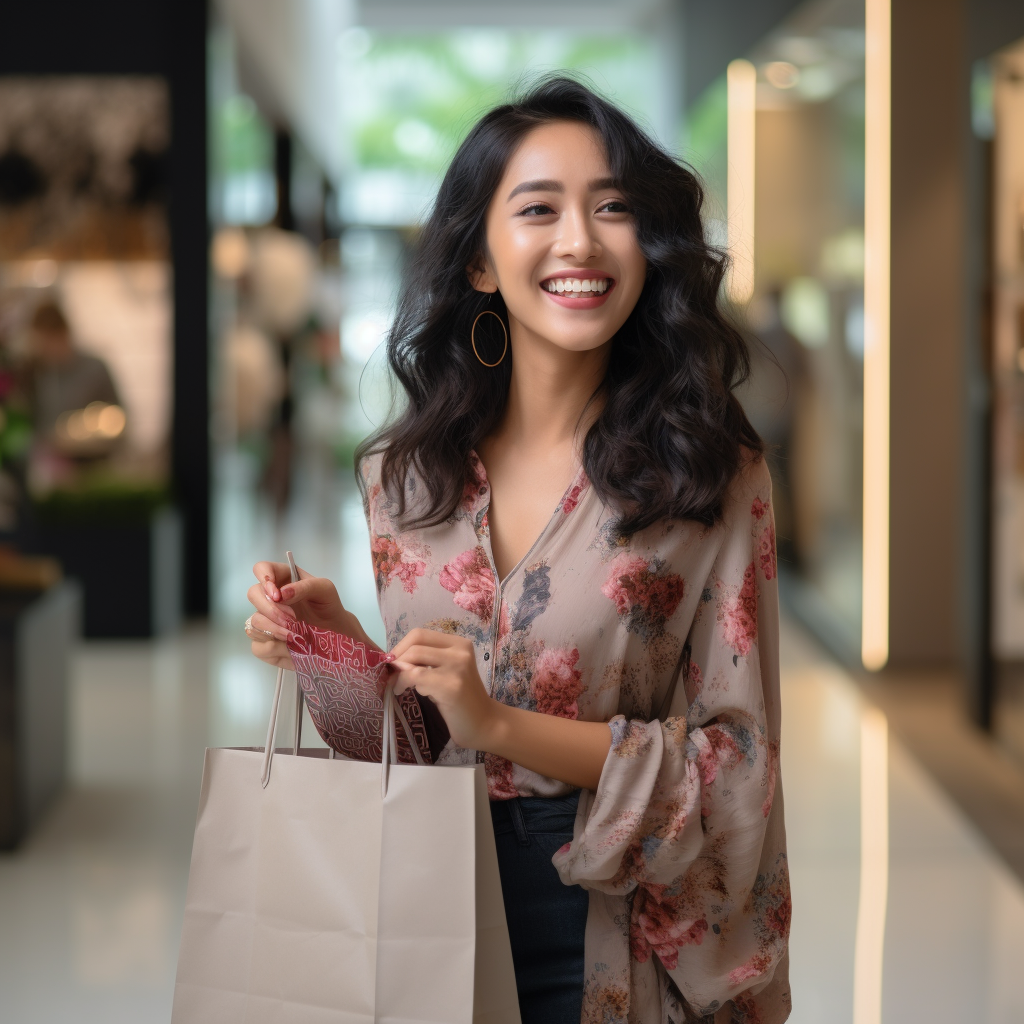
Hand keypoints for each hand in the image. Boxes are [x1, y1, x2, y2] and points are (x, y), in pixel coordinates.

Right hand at [246, 560, 373, 671]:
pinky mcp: (265, 639)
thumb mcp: (324, 590)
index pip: (261, 569)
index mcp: (282, 577)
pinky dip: (273, 646)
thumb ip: (304, 587)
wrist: (334, 631)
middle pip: (253, 594)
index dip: (264, 579)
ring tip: (294, 634)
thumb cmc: (328, 605)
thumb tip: (281, 594)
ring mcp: (265, 617)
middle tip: (291, 619)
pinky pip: (257, 644)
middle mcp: (270, 596)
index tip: (277, 595)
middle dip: (271, 609)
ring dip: (273, 629)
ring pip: (253, 621)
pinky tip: (289, 645)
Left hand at [390, 629, 497, 750]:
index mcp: (459, 644)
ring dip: (398, 673)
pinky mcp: (450, 685)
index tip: (394, 662)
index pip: (420, 634)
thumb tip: (394, 658)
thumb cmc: (461, 702)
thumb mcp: (445, 673)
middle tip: (392, 675)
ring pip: (413, 658)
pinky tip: (402, 692)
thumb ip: (426, 662)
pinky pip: (415, 677)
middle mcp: (460, 650)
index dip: (401, 646)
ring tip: (398, 686)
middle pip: (416, 642)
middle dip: (397, 658)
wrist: (484, 725)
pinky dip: (402, 683)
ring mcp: (457, 667)